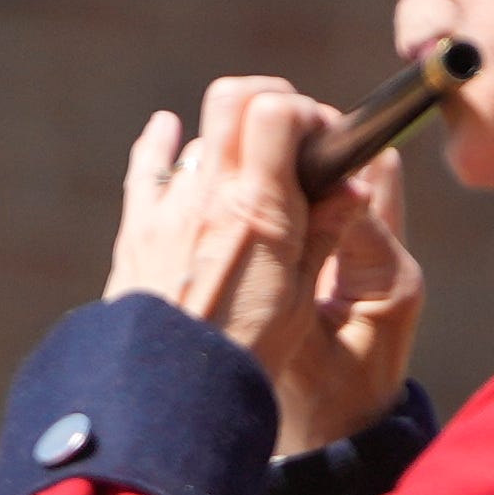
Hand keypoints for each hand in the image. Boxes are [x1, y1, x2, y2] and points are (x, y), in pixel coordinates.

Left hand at [103, 76, 420, 445]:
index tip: (321, 139)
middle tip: (290, 136)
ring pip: (199, 138)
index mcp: (259, 211)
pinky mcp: (138, 230)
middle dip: (268, 104)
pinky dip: (162, 144)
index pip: (276, 110)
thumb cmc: (245, 353)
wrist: (169, 395)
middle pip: (233, 99)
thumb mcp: (301, 295)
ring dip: (228, 144)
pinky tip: (167, 130)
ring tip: (247, 172)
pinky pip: (147, 168)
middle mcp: (209, 196)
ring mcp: (169, 208)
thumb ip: (325, 230)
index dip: (303, 111)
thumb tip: (355, 184)